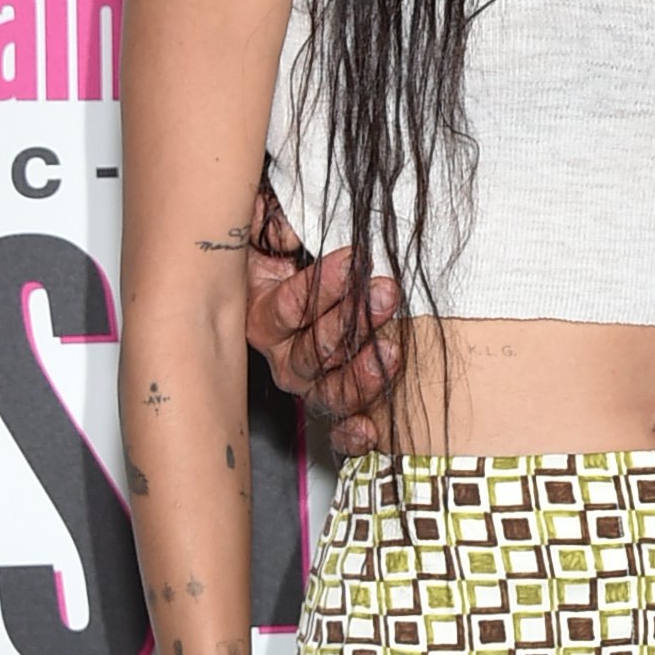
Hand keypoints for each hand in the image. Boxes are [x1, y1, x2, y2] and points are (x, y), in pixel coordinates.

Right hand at [244, 193, 398, 451]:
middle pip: (308, 354)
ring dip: (360, 374)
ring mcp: (310, 379)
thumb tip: (289, 232)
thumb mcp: (275, 223)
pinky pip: (336, 424)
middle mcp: (282, 353)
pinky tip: (370, 428)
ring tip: (393, 353)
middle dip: (348, 324)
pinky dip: (351, 432)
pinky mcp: (336, 397)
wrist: (315, 266)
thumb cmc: (297, 245)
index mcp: (261, 312)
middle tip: (384, 294)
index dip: (318, 289)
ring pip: (327, 390)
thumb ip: (273, 223)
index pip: (285, 309)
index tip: (354, 259)